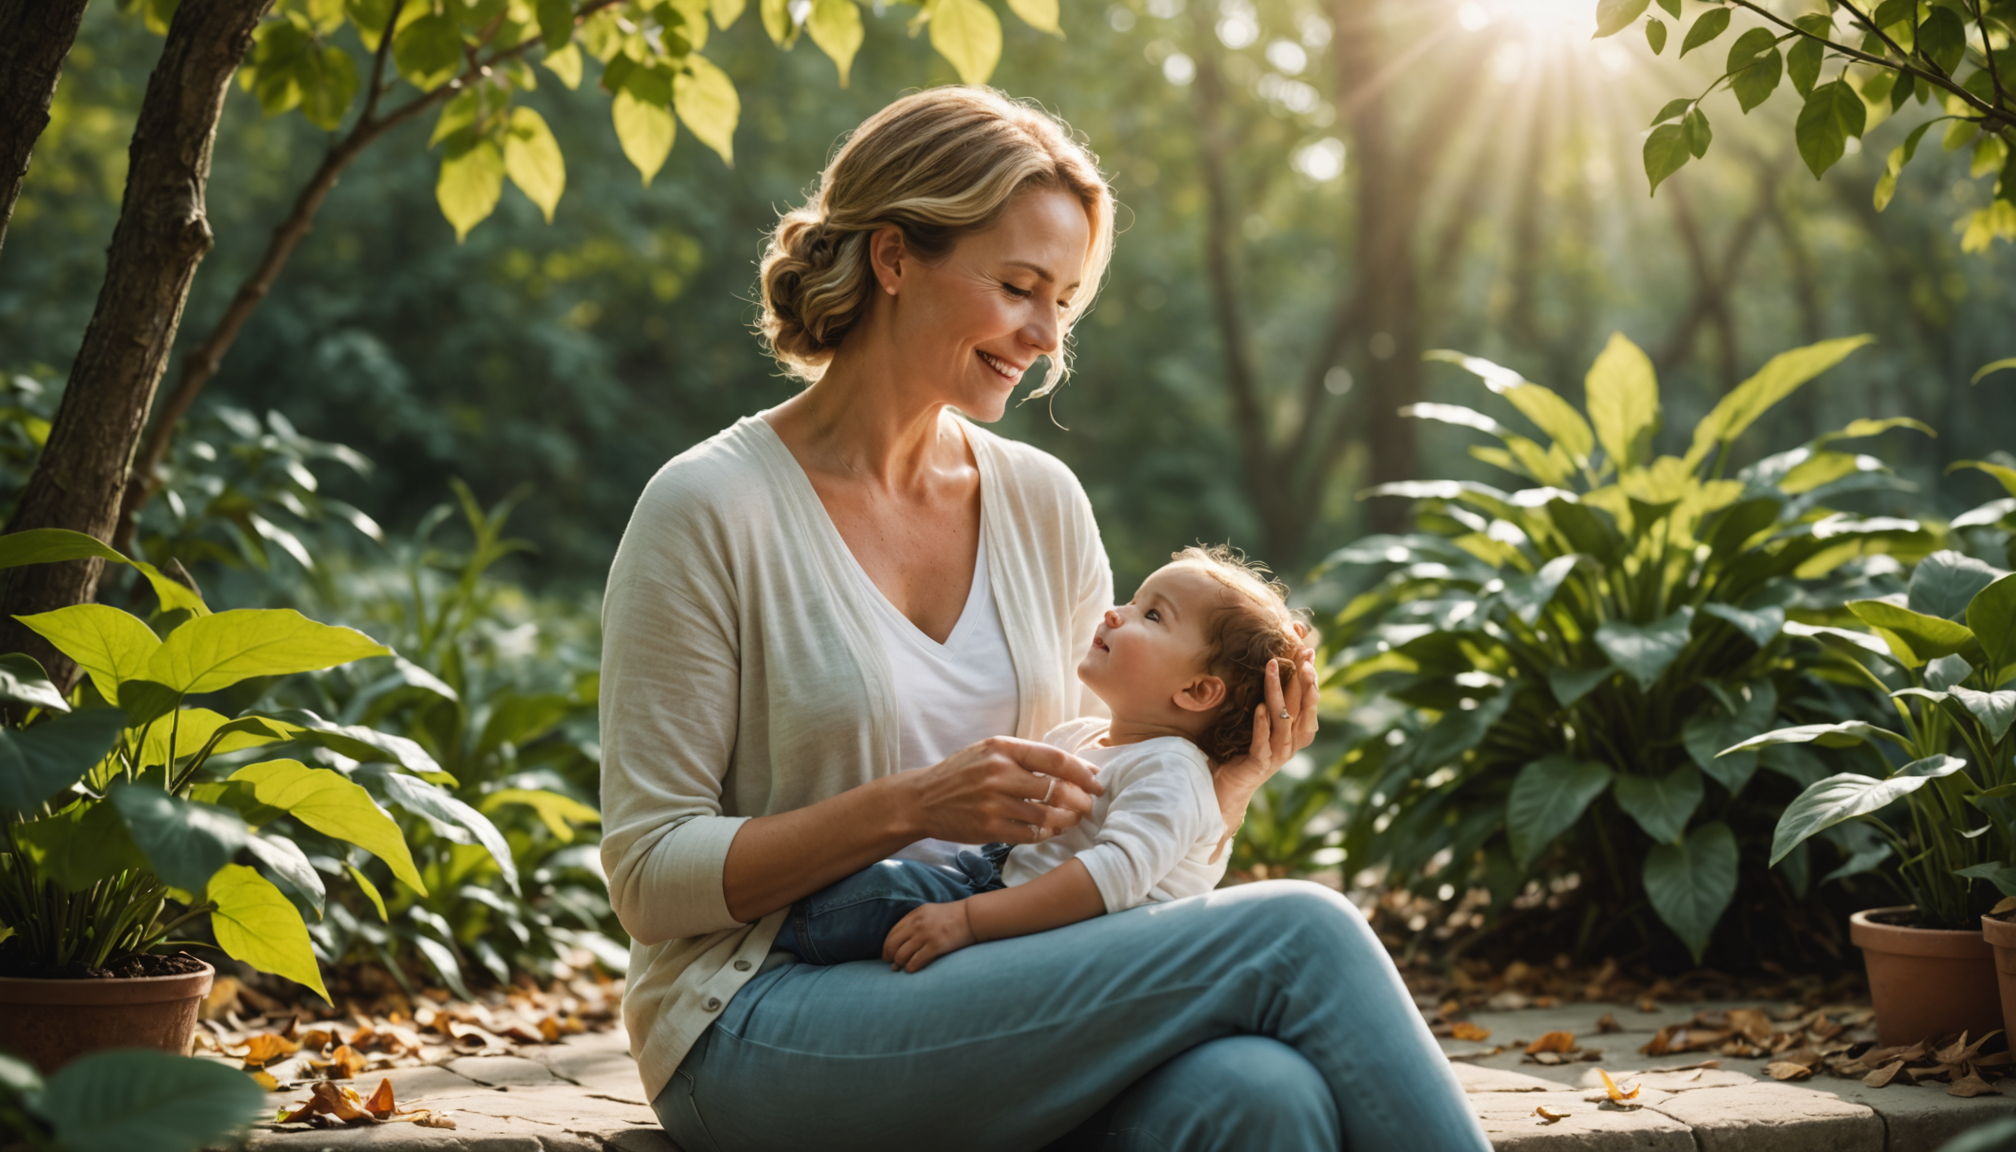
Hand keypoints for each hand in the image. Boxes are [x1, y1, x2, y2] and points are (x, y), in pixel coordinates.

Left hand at [883, 900, 977, 971]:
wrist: (972, 917)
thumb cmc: (952, 917)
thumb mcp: (930, 912)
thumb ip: (915, 922)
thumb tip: (901, 942)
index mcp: (915, 915)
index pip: (892, 932)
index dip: (887, 946)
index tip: (887, 954)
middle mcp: (917, 924)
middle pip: (892, 944)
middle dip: (889, 956)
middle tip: (892, 964)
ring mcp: (926, 934)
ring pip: (901, 955)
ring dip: (900, 963)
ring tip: (902, 967)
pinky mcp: (936, 945)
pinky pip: (915, 961)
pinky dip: (911, 967)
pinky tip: (912, 969)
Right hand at [896, 736, 1102, 846]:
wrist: (922, 799)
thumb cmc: (962, 774)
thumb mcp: (989, 751)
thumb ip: (1024, 756)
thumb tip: (1070, 767)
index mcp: (1003, 748)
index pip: (1055, 758)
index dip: (1082, 772)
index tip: (1097, 781)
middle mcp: (999, 773)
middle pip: (1056, 789)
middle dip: (1081, 800)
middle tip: (1090, 806)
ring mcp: (993, 802)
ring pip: (1047, 816)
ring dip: (1067, 820)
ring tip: (1074, 820)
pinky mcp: (988, 828)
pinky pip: (1030, 835)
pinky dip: (1046, 835)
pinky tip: (1051, 832)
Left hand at [1210, 646, 1319, 837]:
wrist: (1227, 788)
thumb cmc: (1242, 751)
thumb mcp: (1260, 723)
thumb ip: (1270, 701)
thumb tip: (1272, 667)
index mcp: (1296, 733)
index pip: (1309, 701)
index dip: (1310, 677)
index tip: (1308, 651)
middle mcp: (1292, 744)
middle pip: (1302, 708)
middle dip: (1304, 679)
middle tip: (1303, 655)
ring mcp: (1277, 755)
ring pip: (1284, 721)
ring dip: (1279, 693)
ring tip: (1273, 669)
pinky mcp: (1259, 764)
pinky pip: (1263, 742)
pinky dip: (1262, 724)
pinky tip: (1260, 707)